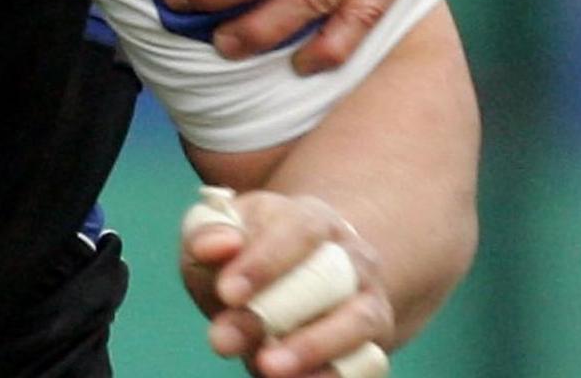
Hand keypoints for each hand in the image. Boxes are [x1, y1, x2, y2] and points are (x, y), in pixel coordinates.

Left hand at [181, 187, 390, 377]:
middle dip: (278, 311)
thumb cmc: (246, 251)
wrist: (294, 277)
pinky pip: (369, 363)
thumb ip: (207, 232)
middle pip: (328, 279)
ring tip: (266, 367)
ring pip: (358, 322)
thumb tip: (216, 246)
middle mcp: (352, 258)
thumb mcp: (219, 231)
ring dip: (312, 348)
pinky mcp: (373, 345)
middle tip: (225, 339)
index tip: (226, 293)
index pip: (299, 231)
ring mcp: (368, 302)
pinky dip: (336, 376)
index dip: (263, 263)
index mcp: (312, 219)